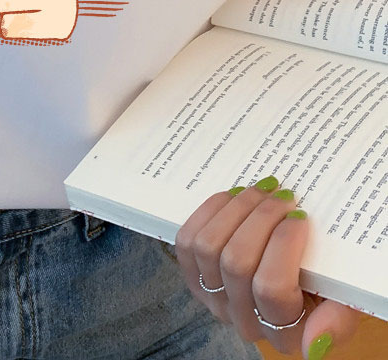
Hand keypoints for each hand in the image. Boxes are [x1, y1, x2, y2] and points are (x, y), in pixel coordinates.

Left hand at [174, 177, 360, 357]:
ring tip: (259, 191)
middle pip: (237, 262)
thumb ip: (338, 320)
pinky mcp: (193, 274)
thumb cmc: (321, 287)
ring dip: (235, 209)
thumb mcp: (343, 303)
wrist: (293, 277)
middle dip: (260, 217)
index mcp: (283, 332)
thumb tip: (316, 339)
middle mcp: (243, 319)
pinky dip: (208, 212)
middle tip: (282, 195)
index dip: (284, 244)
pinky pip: (187, 241)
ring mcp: (213, 297)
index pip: (272, 288)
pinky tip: (232, 198)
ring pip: (209, 247)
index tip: (300, 216)